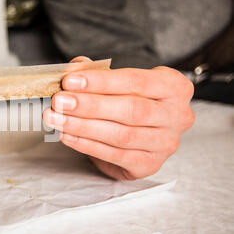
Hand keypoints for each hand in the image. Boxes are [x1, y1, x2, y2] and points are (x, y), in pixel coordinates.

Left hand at [43, 56, 194, 179]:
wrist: (141, 133)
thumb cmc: (129, 100)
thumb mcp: (117, 82)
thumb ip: (96, 73)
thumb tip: (73, 69)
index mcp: (174, 87)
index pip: (136, 81)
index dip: (101, 82)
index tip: (70, 81)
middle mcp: (177, 116)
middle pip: (131, 110)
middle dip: (90, 106)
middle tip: (60, 101)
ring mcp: (166, 143)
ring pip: (122, 135)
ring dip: (83, 127)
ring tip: (57, 119)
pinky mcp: (150, 165)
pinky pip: (115, 155)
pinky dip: (87, 145)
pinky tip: (68, 136)